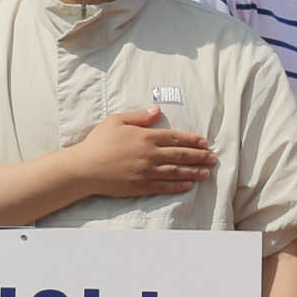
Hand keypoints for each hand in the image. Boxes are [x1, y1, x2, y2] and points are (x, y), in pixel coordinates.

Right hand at [76, 107, 216, 197]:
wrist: (83, 168)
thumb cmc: (98, 142)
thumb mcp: (116, 121)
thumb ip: (139, 116)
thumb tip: (157, 110)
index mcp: (146, 137)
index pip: (176, 138)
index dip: (192, 140)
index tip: (205, 143)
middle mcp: (150, 154)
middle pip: (181, 155)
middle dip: (200, 156)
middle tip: (213, 158)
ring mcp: (147, 172)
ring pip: (176, 172)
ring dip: (194, 172)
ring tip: (207, 173)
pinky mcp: (141, 186)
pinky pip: (165, 187)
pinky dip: (179, 186)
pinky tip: (189, 185)